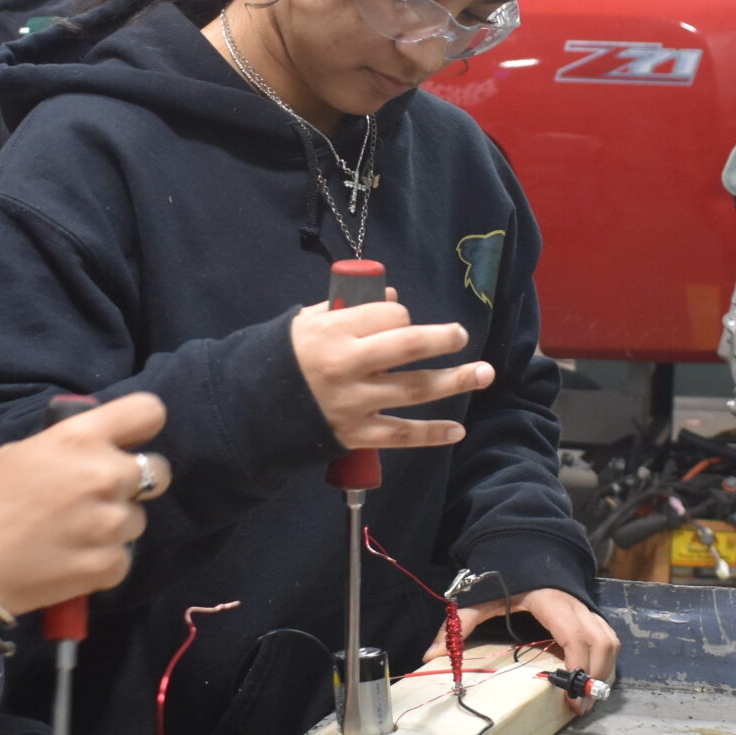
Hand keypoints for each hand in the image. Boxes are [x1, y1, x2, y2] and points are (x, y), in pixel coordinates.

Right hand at [0, 392, 169, 616]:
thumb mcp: (21, 453)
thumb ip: (68, 447)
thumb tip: (95, 449)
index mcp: (80, 439)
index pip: (149, 412)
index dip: (143, 425)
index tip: (131, 440)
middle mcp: (105, 475)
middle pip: (158, 471)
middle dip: (134, 482)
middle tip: (100, 496)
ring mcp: (111, 523)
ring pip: (138, 518)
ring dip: (115, 525)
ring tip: (75, 534)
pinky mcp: (110, 565)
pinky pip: (124, 557)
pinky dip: (104, 561)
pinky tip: (72, 561)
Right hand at [290, 297, 492, 449]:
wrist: (251, 408)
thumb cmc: (284, 358)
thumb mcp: (307, 323)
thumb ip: (347, 309)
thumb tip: (394, 300)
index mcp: (333, 332)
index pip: (387, 316)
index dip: (401, 315)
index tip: (402, 319)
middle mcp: (347, 366)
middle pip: (407, 347)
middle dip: (441, 339)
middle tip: (461, 335)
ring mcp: (354, 403)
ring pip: (414, 390)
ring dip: (455, 382)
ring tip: (484, 373)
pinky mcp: (356, 434)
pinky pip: (400, 435)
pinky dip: (431, 434)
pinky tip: (456, 431)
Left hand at [426, 587, 618, 714]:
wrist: (527, 548)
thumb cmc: (507, 576)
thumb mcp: (481, 598)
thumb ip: (459, 624)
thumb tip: (432, 654)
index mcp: (551, 601)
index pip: (576, 636)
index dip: (579, 666)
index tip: (571, 694)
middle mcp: (576, 606)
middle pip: (600, 644)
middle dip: (594, 678)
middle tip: (579, 707)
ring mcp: (587, 609)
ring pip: (610, 643)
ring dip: (603, 672)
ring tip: (585, 699)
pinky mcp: (592, 614)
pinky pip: (609, 640)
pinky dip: (605, 662)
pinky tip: (589, 681)